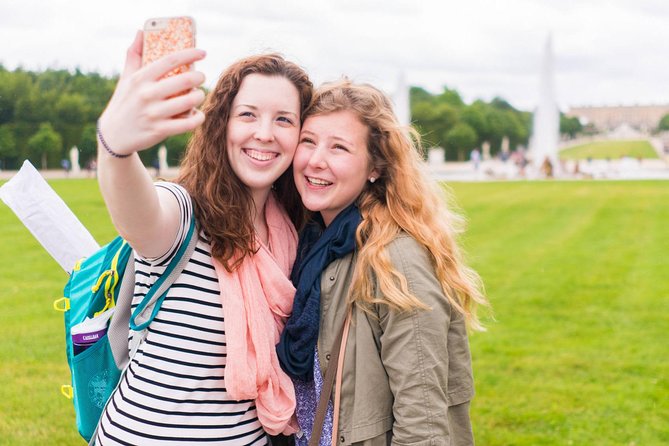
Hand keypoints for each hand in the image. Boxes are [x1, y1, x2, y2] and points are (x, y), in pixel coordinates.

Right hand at [97, 31, 206, 155]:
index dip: (190, 54)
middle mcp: (147, 94)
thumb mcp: (126, 78)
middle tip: (201, 77)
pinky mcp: (160, 130)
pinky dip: (198, 118)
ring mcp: (154, 113)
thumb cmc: (124, 102)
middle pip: (185, 80)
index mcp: (141, 78)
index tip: (203, 52)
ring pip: (189, 101)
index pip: (170, 60)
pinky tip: (199, 114)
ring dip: (200, 96)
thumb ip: (134, 54)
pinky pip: (188, 123)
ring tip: (199, 95)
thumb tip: (141, 32)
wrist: (114, 135)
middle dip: (199, 77)